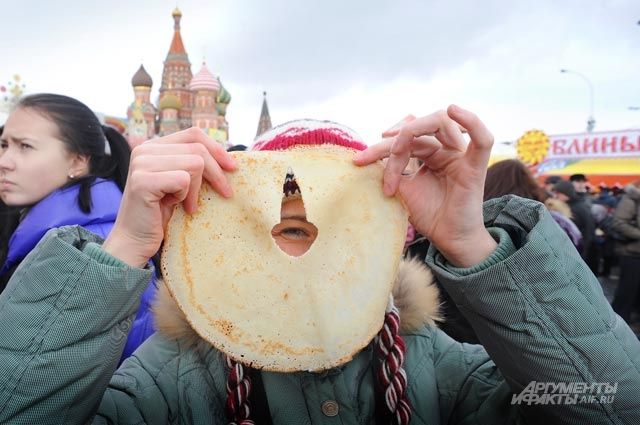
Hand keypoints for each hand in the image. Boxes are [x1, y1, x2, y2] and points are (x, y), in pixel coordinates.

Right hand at [102, 128, 235, 267]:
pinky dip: (185, 196)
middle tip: (225, 193)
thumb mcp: (179, 183)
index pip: (193, 134)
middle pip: (198, 148)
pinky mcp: (143, 180)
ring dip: (197, 189)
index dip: (217, 149)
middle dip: (217, 172)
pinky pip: (184, 180)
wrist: (135, 241)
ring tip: (186, 205)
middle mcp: (144, 150)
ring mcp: (141, 163)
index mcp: (153, 146)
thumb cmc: (160, 214)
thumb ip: (192, 164)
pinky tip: (174, 206)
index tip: (232, 168)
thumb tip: (228, 158)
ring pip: (195, 163)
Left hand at [354, 105, 495, 267]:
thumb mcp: (401, 186)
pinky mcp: (474, 167)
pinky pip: (481, 139)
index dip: (382, 143)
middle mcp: (446, 149)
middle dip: (391, 141)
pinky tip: (453, 110)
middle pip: (419, 127)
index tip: (360, 160)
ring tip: (395, 156)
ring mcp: (461, 156)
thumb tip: (370, 152)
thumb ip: (391, 166)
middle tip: (370, 159)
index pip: (407, 135)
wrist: (448, 239)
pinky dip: (470, 120)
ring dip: (410, 134)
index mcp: (431, 153)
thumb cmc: (428, 214)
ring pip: (439, 124)